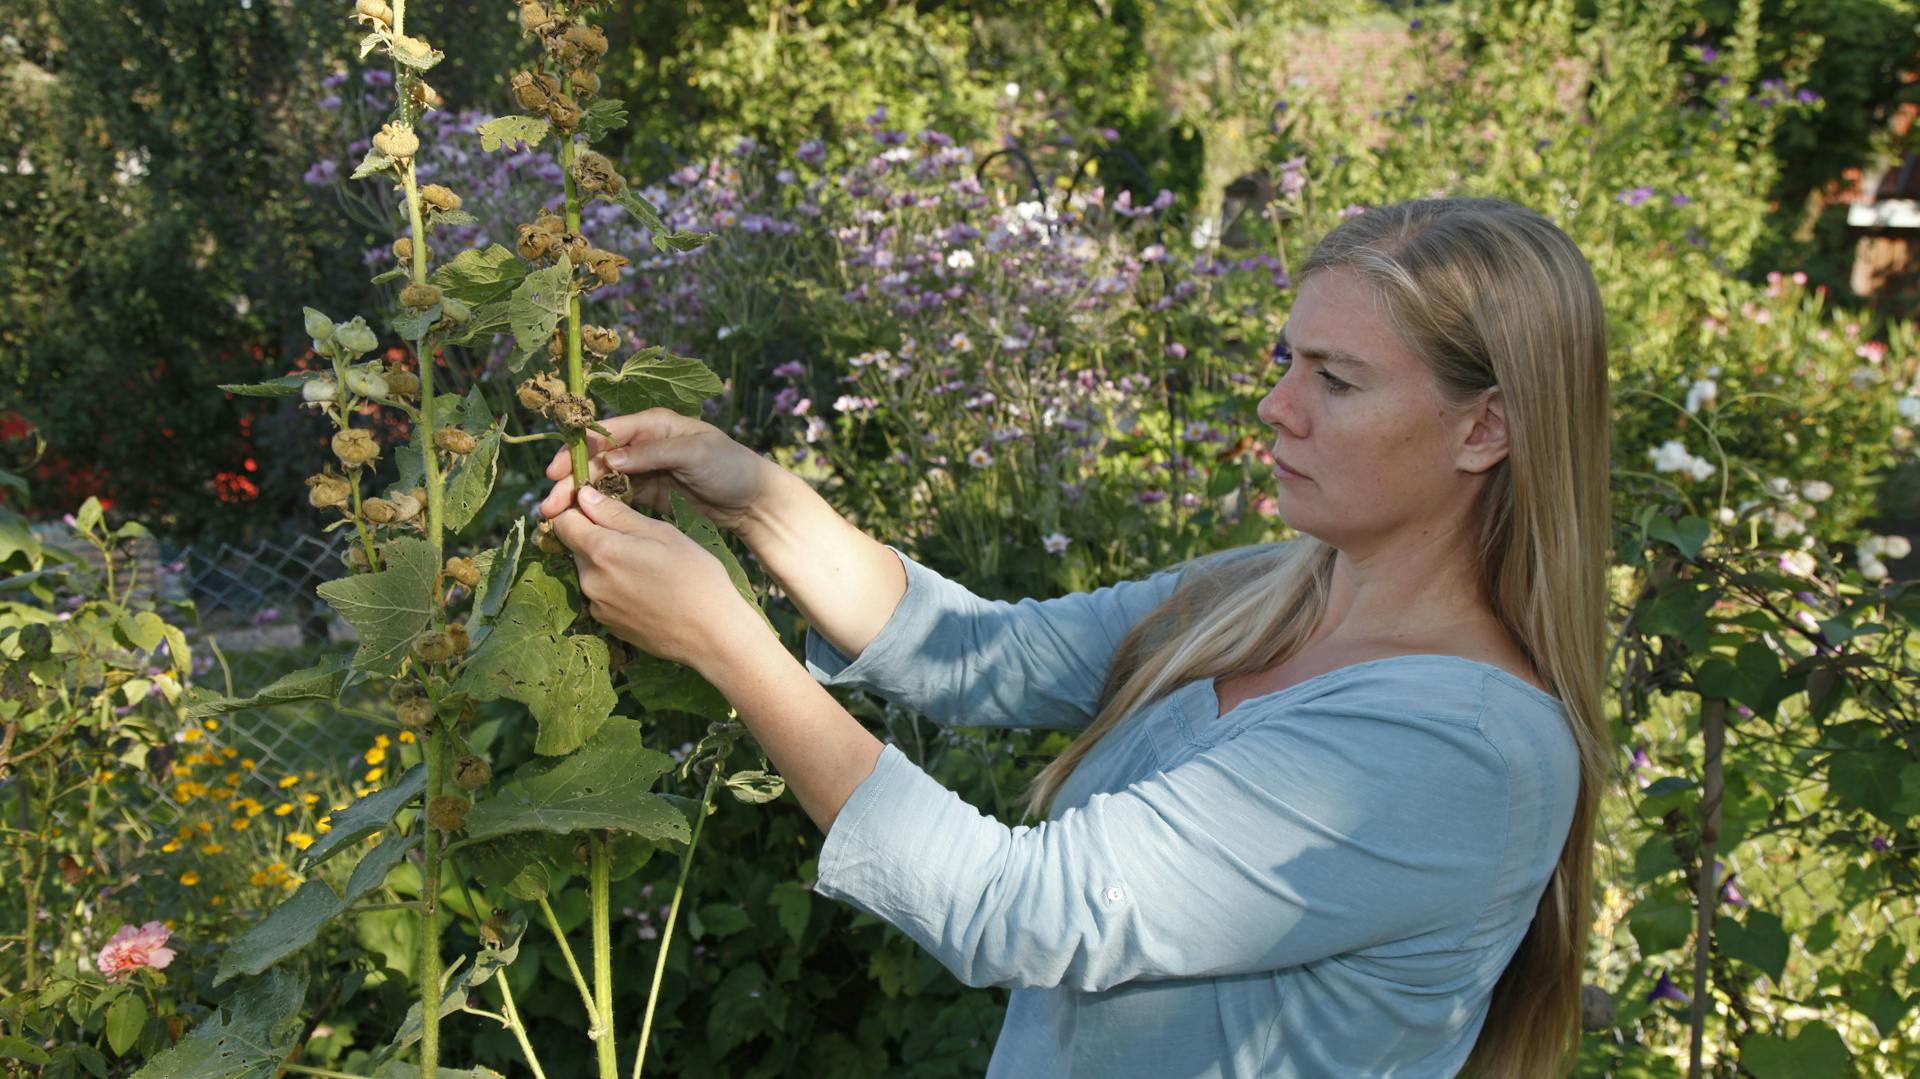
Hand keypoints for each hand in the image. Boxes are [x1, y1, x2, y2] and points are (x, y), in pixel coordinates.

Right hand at [539, 407, 776, 531]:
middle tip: (550, 504)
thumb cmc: (730, 466)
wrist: (755, 500)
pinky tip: (581, 523)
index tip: (556, 472)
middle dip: (572, 480)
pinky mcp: (649, 494)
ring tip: (556, 517)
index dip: (579, 451)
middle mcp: (644, 444)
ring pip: (602, 481)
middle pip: (598, 459)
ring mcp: (645, 470)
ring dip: (579, 498)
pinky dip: (598, 509)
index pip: (606, 433)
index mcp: (653, 424)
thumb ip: (653, 454)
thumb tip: (611, 460)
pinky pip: (616, 499)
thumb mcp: (695, 453)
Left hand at [548, 485, 754, 669]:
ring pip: (591, 572)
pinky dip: (616, 588)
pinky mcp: (607, 625)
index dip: (580, 511)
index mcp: (600, 551)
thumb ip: (617, 514)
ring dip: (609, 564)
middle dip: (598, 538)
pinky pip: (602, 596)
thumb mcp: (661, 533)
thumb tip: (584, 496)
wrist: (711, 633)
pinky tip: (647, 591)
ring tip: (648, 569)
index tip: (603, 511)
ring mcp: (597, 606)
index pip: (563, 521)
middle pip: (577, 548)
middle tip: (638, 541)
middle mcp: (589, 580)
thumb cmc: (695, 576)